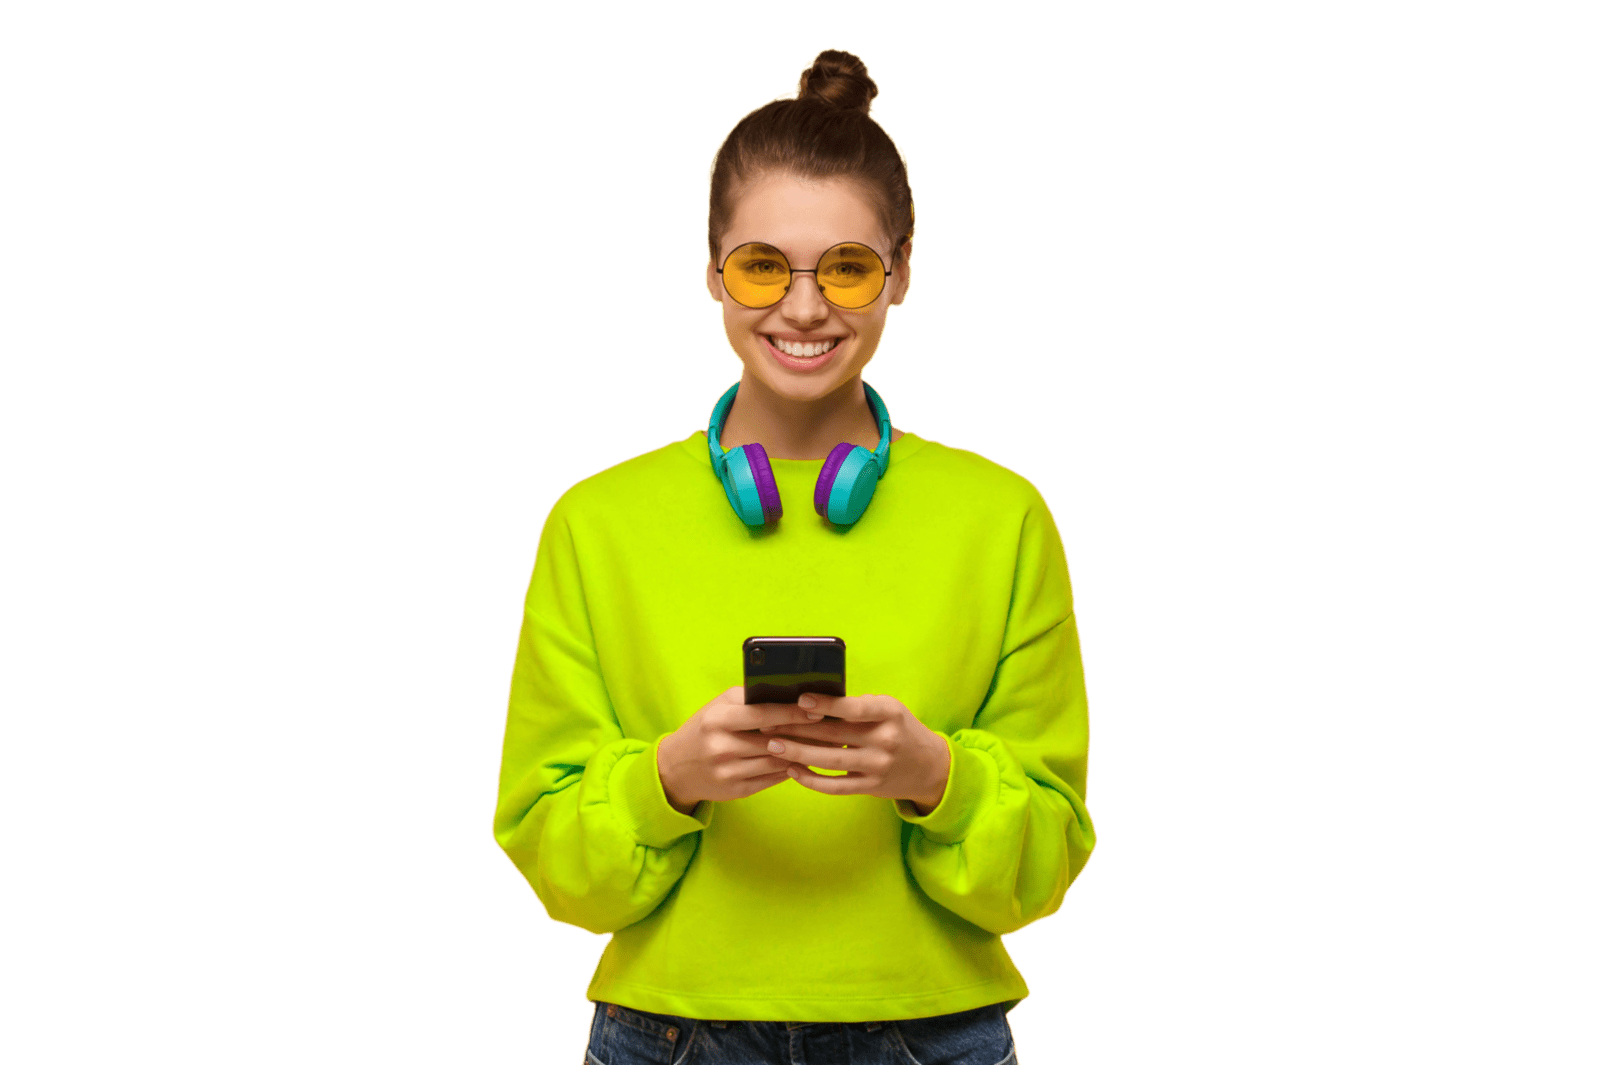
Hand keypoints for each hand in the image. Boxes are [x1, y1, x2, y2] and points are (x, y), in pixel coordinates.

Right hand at [657, 686, 828, 813]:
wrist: (677, 767)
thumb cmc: (706, 728)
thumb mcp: (720, 706)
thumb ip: (751, 700)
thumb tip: (792, 696)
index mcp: (718, 720)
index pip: (763, 714)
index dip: (793, 712)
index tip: (819, 710)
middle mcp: (722, 747)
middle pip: (775, 741)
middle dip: (807, 735)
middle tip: (835, 729)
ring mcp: (729, 772)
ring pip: (778, 762)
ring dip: (804, 754)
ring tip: (828, 745)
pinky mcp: (736, 791)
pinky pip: (772, 778)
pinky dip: (792, 769)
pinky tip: (807, 761)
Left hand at [758, 692, 950, 811]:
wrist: (930, 767)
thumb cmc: (900, 729)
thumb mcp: (889, 709)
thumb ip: (858, 706)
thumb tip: (814, 702)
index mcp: (889, 713)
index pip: (855, 708)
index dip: (827, 704)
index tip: (800, 699)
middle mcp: (885, 740)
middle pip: (835, 734)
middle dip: (798, 728)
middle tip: (769, 723)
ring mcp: (877, 766)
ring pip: (831, 760)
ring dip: (798, 753)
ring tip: (773, 745)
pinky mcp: (870, 787)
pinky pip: (835, 785)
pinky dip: (812, 779)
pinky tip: (792, 770)